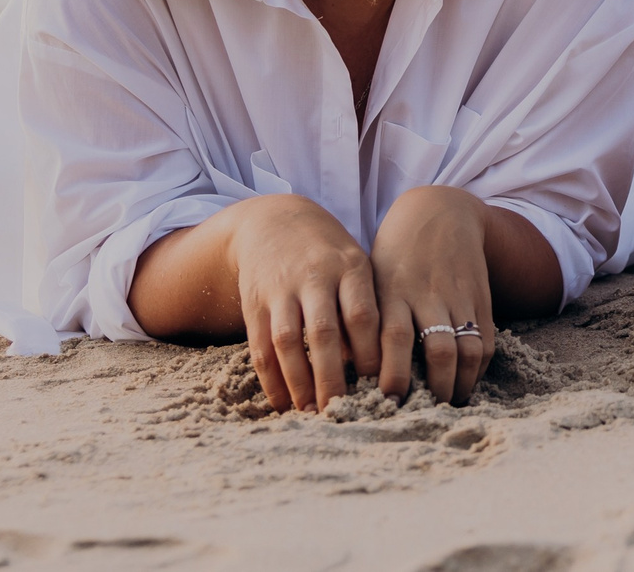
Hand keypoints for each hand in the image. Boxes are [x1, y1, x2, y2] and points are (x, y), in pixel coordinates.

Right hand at [225, 194, 381, 412]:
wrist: (273, 220)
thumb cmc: (329, 253)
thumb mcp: (356, 264)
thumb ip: (366, 306)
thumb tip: (375, 365)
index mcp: (350, 266)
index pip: (362, 315)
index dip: (370, 354)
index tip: (379, 386)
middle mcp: (314, 276)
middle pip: (324, 334)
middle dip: (333, 377)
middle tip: (343, 412)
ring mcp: (281, 289)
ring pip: (288, 343)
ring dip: (299, 383)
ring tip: (312, 413)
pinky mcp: (254, 303)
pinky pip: (261, 346)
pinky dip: (271, 379)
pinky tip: (283, 403)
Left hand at [369, 184, 497, 403]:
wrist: (441, 213)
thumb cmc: (394, 255)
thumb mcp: (372, 279)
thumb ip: (363, 321)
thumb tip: (344, 371)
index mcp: (394, 290)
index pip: (395, 339)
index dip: (393, 375)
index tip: (385, 403)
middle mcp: (429, 295)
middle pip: (438, 352)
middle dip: (432, 390)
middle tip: (420, 413)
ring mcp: (460, 297)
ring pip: (467, 350)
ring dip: (459, 385)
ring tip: (447, 404)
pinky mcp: (481, 299)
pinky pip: (486, 341)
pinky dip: (478, 370)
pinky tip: (465, 383)